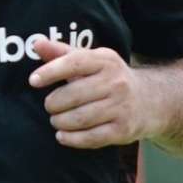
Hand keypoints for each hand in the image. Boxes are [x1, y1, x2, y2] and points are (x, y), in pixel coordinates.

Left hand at [28, 38, 143, 148]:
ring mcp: (121, 107)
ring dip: (60, 121)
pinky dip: (72, 139)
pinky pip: (92, 138)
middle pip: (75, 94)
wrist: (150, 100)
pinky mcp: (123, 130)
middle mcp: (116, 82)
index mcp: (105, 60)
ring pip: (81, 118)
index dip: (51, 71)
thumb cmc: (109, 77)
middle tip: (49, 105)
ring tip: (55, 119)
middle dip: (54, 103)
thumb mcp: (90, 60)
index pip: (74, 62)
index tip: (33, 80)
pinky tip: (62, 135)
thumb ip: (61, 53)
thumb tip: (36, 43)